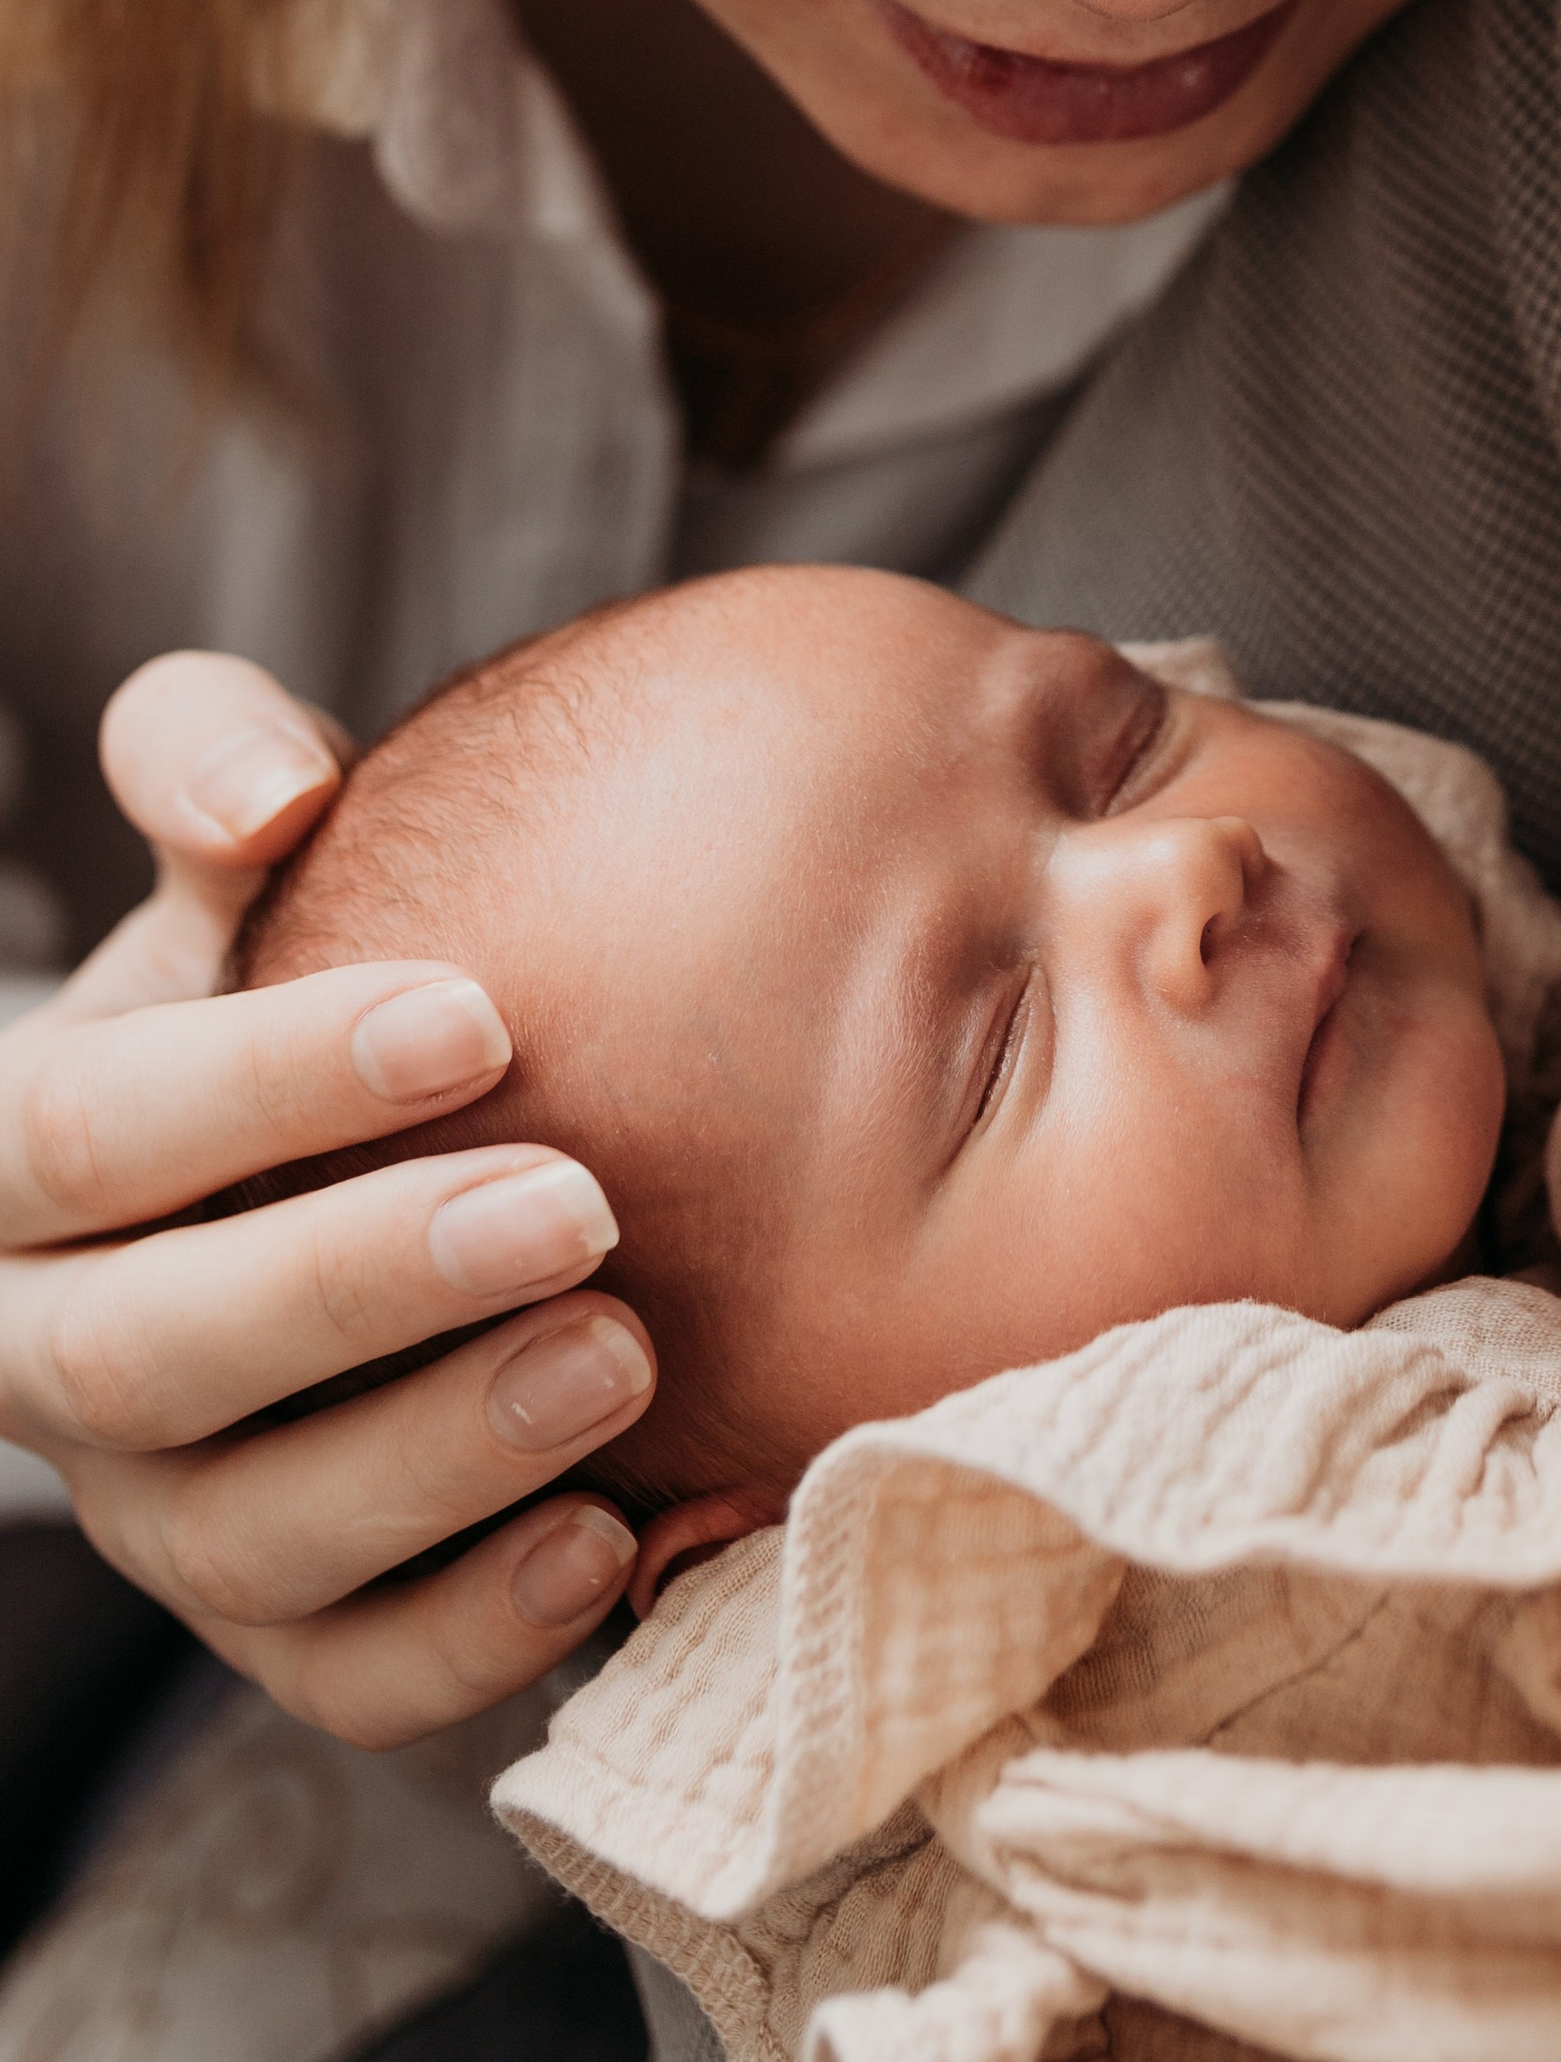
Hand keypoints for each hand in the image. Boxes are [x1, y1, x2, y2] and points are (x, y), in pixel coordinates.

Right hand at [0, 652, 656, 1746]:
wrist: (310, 1156)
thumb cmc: (279, 976)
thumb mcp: (229, 865)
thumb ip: (217, 761)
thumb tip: (268, 788)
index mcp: (13, 1166)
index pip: (85, 1137)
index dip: (263, 1082)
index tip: (476, 1011)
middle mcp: (52, 1362)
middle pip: (150, 1360)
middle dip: (359, 1285)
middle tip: (578, 1200)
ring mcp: (162, 1517)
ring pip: (248, 1543)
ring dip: (442, 1458)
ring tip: (623, 1354)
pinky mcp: (279, 1630)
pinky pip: (349, 1677)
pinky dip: (478, 1634)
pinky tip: (615, 1541)